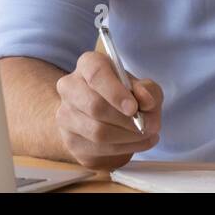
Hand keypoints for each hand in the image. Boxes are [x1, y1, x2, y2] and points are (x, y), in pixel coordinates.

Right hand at [54, 50, 161, 170]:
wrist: (105, 116)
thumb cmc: (125, 95)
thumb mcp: (142, 86)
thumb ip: (148, 90)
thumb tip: (146, 102)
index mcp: (87, 64)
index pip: (96, 74)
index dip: (115, 92)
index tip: (133, 108)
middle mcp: (70, 87)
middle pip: (95, 106)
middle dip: (127, 120)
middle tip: (149, 125)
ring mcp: (66, 115)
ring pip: (96, 132)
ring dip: (128, 137)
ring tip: (146, 134)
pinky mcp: (70, 140)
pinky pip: (97, 149)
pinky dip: (123, 148)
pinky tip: (137, 142)